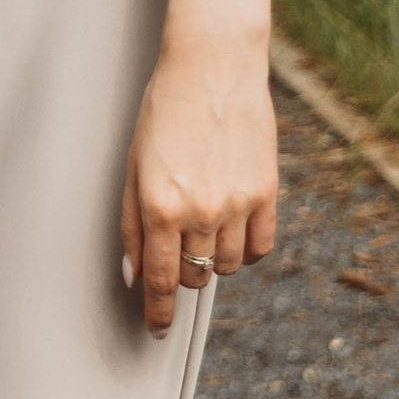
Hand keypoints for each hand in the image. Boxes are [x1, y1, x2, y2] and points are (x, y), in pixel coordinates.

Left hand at [120, 27, 278, 336]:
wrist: (212, 69)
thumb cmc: (164, 112)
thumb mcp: (133, 165)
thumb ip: (132, 225)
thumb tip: (134, 276)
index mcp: (160, 205)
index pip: (160, 281)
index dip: (157, 312)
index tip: (157, 329)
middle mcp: (200, 212)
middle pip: (194, 275)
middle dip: (182, 271)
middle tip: (177, 246)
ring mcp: (237, 204)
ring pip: (228, 266)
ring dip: (213, 258)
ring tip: (204, 224)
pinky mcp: (266, 193)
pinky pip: (260, 247)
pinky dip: (246, 248)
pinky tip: (233, 228)